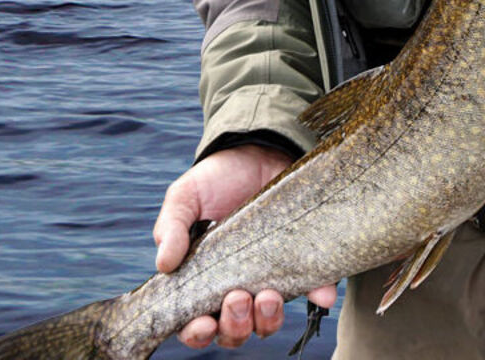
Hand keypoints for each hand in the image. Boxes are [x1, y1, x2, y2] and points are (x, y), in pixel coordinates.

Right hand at [153, 145, 337, 348]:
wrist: (258, 150)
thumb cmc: (215, 179)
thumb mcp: (185, 198)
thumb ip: (170, 228)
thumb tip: (163, 265)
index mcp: (203, 279)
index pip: (196, 323)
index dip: (197, 333)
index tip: (203, 322)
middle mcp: (235, 286)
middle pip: (234, 331)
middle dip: (235, 326)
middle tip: (237, 297)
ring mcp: (269, 278)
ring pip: (268, 323)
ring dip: (268, 320)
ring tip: (268, 295)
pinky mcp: (301, 264)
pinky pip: (314, 291)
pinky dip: (318, 297)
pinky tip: (321, 293)